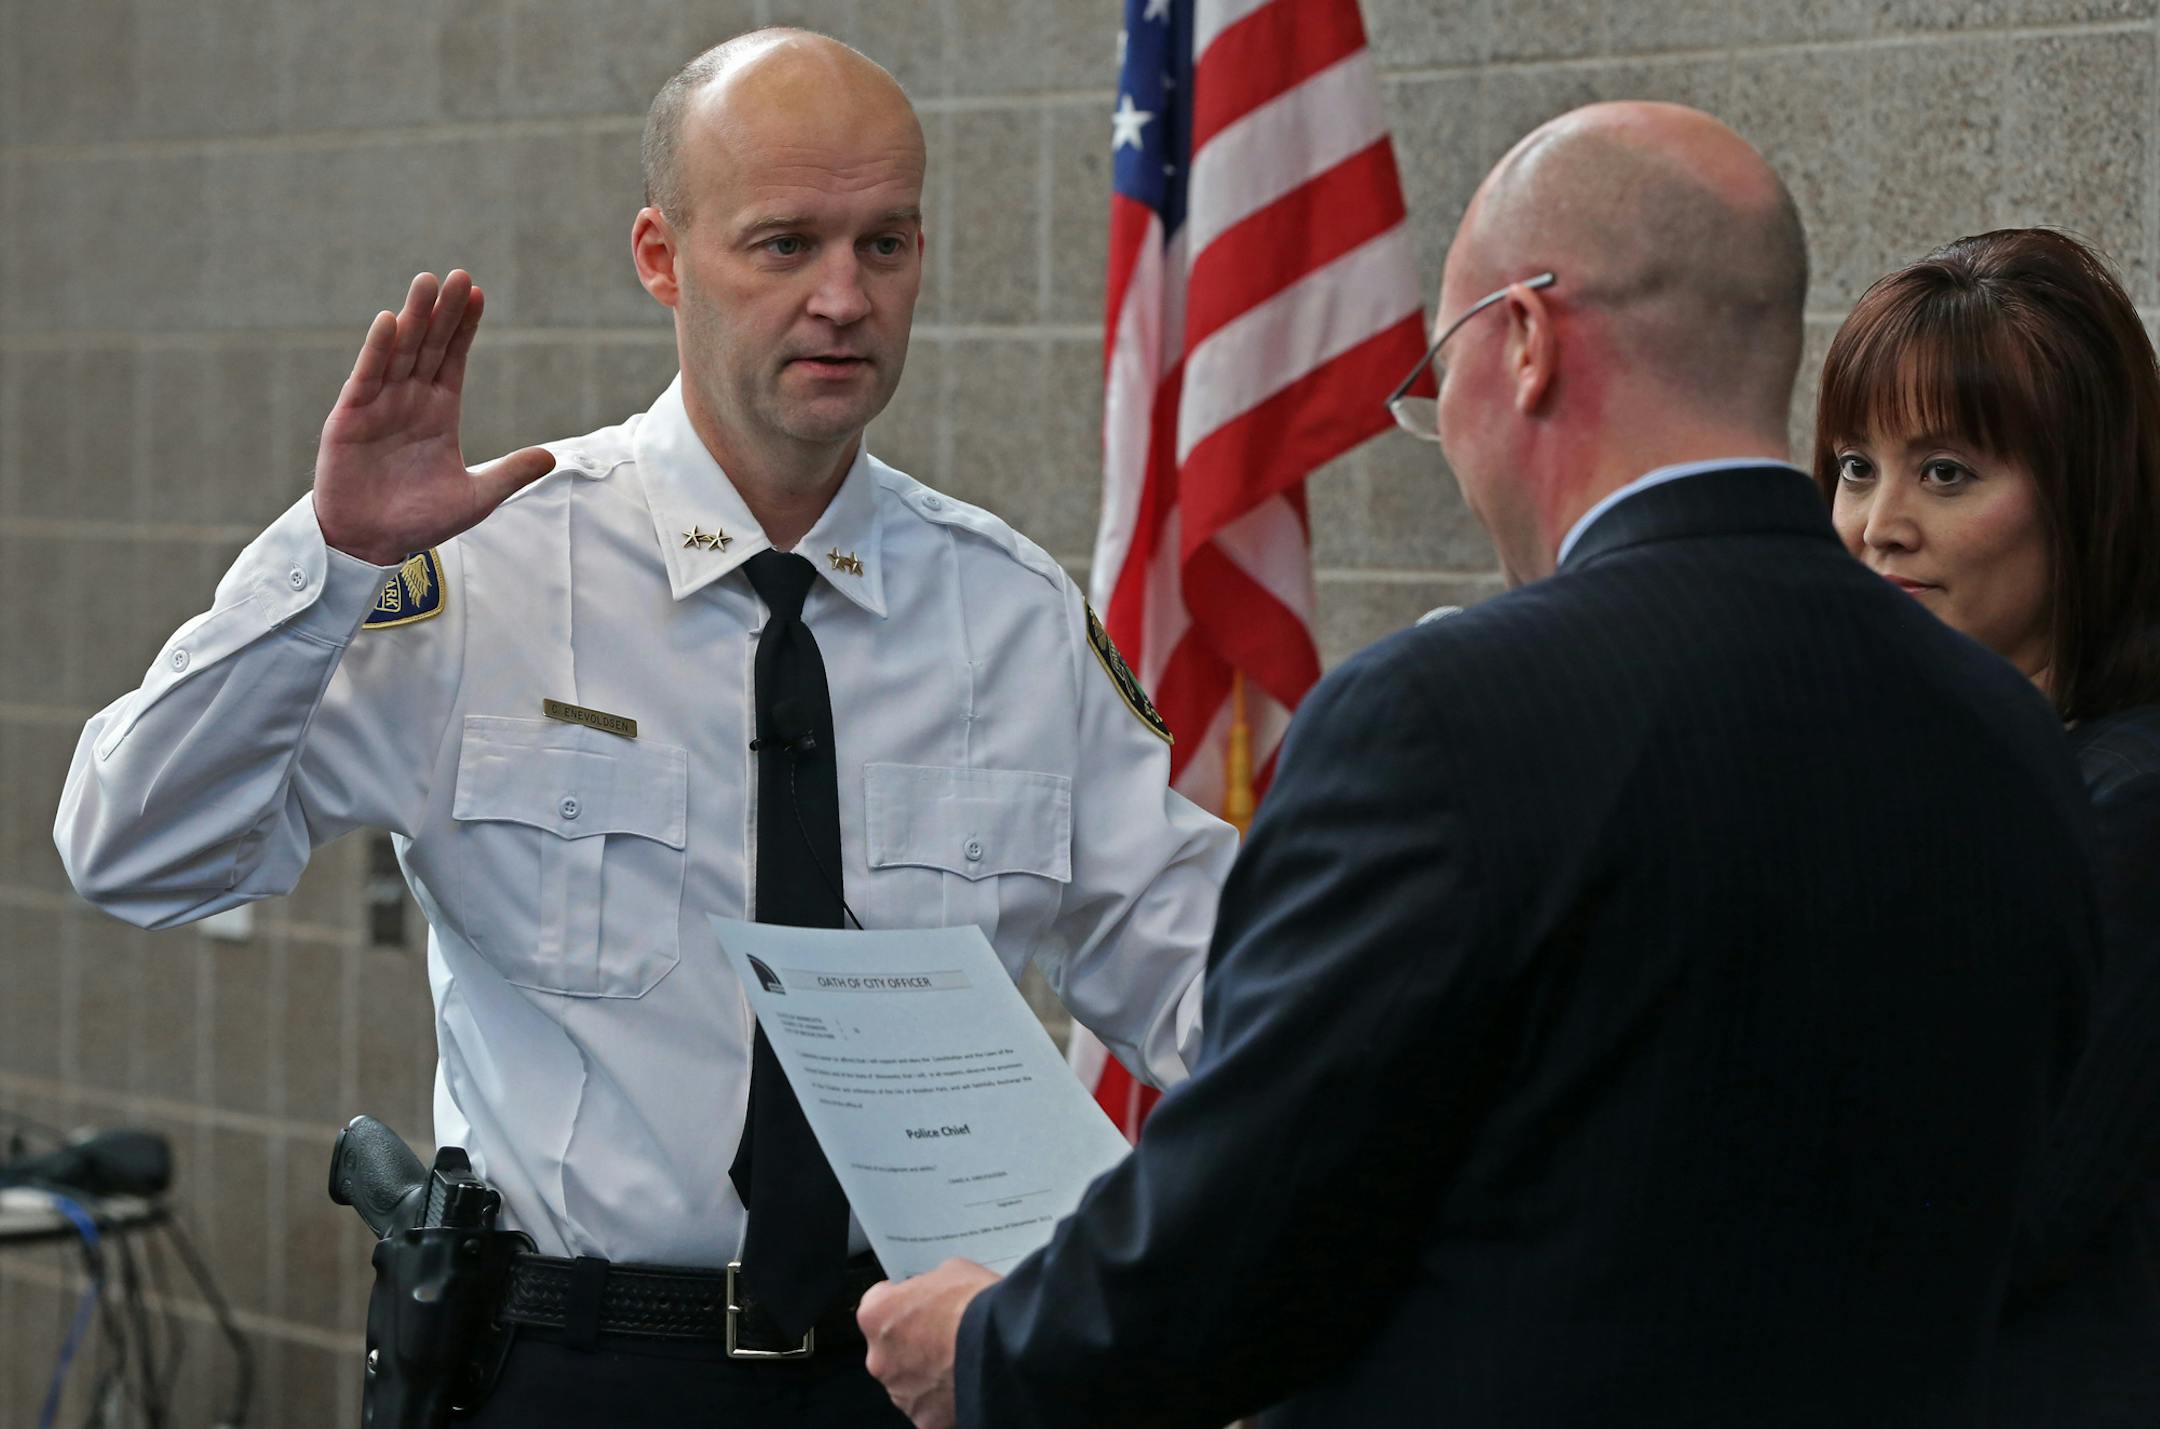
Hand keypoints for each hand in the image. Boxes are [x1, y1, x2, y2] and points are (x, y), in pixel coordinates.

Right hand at [312, 271, 553, 566]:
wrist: (369, 543)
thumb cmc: (419, 521)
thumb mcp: (476, 497)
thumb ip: (510, 474)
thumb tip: (552, 457)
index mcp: (439, 413)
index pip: (454, 359)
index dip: (465, 327)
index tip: (478, 294)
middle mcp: (409, 401)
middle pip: (430, 346)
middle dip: (444, 312)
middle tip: (459, 275)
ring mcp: (380, 405)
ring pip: (400, 352)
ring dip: (414, 318)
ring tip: (427, 282)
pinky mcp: (351, 417)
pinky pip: (367, 377)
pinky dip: (378, 349)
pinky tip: (391, 321)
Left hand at [858, 1259, 1001, 1428]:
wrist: (1006, 1345)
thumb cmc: (978, 1305)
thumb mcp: (951, 1270)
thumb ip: (930, 1286)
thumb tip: (935, 1294)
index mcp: (877, 1315)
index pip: (877, 1305)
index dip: (901, 1302)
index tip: (917, 1304)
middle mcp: (880, 1358)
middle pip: (891, 1349)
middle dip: (913, 1343)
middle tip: (945, 1336)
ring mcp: (901, 1393)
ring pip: (909, 1381)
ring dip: (928, 1374)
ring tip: (961, 1361)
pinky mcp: (925, 1419)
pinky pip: (931, 1408)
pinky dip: (944, 1401)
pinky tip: (966, 1383)